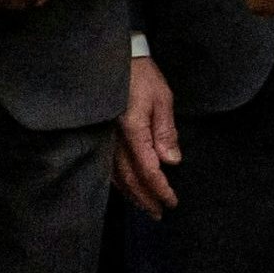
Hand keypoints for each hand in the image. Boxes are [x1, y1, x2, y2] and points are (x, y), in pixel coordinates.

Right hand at [113, 55, 180, 216]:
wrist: (110, 58)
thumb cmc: (141, 75)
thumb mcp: (162, 98)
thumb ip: (166, 131)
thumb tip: (172, 161)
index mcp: (133, 131)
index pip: (148, 170)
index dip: (160, 189)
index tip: (172, 202)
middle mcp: (115, 141)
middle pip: (131, 180)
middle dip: (146, 199)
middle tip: (160, 214)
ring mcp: (105, 140)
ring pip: (117, 177)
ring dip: (132, 195)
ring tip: (146, 207)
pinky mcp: (101, 137)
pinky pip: (109, 168)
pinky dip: (120, 183)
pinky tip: (127, 189)